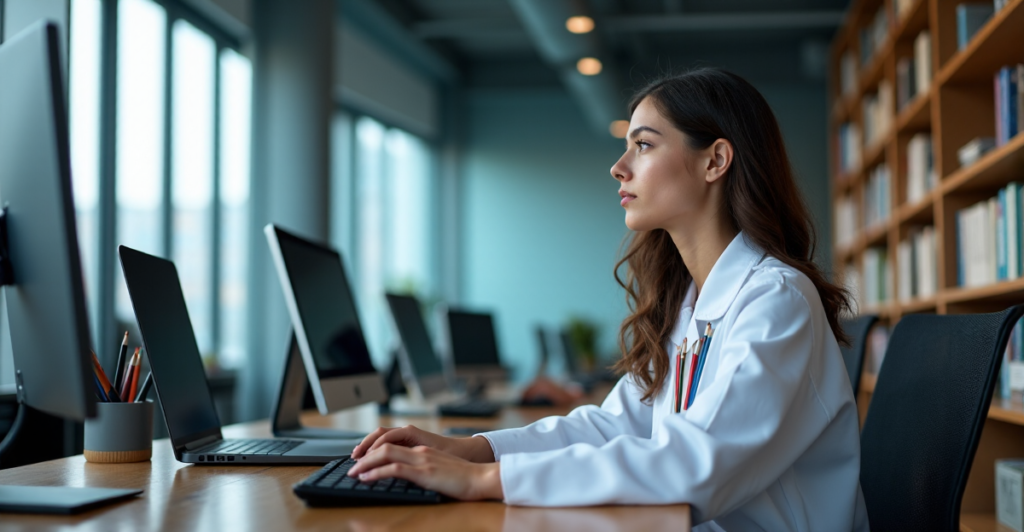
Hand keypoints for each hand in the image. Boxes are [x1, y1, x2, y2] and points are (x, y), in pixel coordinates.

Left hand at [348, 444, 502, 500]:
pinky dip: (377, 472)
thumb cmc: (465, 478)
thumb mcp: (440, 470)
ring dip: (366, 462)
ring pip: (385, 453)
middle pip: (384, 445)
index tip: (361, 459)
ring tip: (354, 471)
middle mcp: (420, 452)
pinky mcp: (425, 472)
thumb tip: (409, 477)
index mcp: (423, 450)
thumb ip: (424, 469)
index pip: (392, 443)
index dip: (374, 449)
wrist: (483, 477)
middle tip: (352, 465)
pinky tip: (367, 477)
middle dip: (364, 454)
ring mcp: (422, 460)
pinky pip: (395, 469)